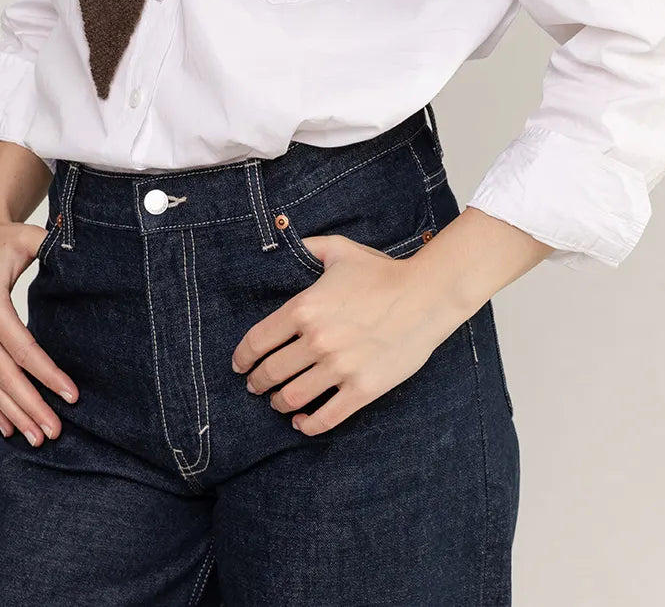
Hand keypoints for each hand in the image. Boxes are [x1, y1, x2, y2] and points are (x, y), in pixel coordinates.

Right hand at [0, 212, 77, 446]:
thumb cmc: (4, 238)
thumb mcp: (29, 237)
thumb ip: (54, 244)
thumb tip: (80, 250)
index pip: (22, 348)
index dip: (47, 373)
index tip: (71, 394)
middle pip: (5, 376)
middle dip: (31, 406)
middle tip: (56, 431)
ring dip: (14, 413)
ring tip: (38, 438)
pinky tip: (9, 428)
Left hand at [229, 235, 450, 435]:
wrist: (425, 296)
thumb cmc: (382, 272)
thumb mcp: (339, 250)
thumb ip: (306, 246)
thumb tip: (282, 240)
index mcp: (304, 308)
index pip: (257, 341)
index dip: (242, 358)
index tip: (239, 366)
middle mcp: (317, 341)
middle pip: (271, 373)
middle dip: (257, 383)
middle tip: (255, 386)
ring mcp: (339, 368)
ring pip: (292, 397)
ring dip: (278, 403)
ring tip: (278, 402)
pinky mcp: (362, 389)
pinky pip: (326, 418)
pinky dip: (308, 425)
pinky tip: (301, 422)